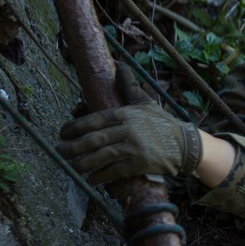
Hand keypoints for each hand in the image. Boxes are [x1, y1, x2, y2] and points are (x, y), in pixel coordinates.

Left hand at [57, 63, 202, 184]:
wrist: (185, 145)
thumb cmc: (162, 124)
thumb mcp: (146, 102)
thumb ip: (129, 87)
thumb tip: (120, 65)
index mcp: (126, 114)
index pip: (95, 119)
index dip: (76, 126)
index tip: (62, 132)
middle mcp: (128, 130)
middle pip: (95, 139)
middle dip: (73, 147)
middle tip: (59, 151)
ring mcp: (134, 148)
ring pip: (102, 156)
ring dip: (84, 163)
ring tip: (72, 167)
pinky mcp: (139, 164)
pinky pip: (115, 171)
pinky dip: (101, 176)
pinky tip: (91, 180)